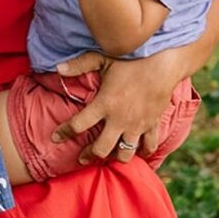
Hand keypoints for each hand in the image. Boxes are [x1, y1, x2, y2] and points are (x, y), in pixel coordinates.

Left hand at [52, 53, 176, 163]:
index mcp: (104, 104)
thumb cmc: (131, 58)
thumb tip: (57, 68)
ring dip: (116, 157)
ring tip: (109, 156)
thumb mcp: (102, 58)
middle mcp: (119, 119)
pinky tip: (138, 153)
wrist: (163, 63)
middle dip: (90, 155)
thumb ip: (79, 65)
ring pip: (125, 154)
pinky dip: (144, 152)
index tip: (55, 138)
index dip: (64, 133)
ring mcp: (137, 125)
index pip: (78, 125)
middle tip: (82, 158)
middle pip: (101, 149)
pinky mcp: (152, 125)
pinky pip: (149, 146)